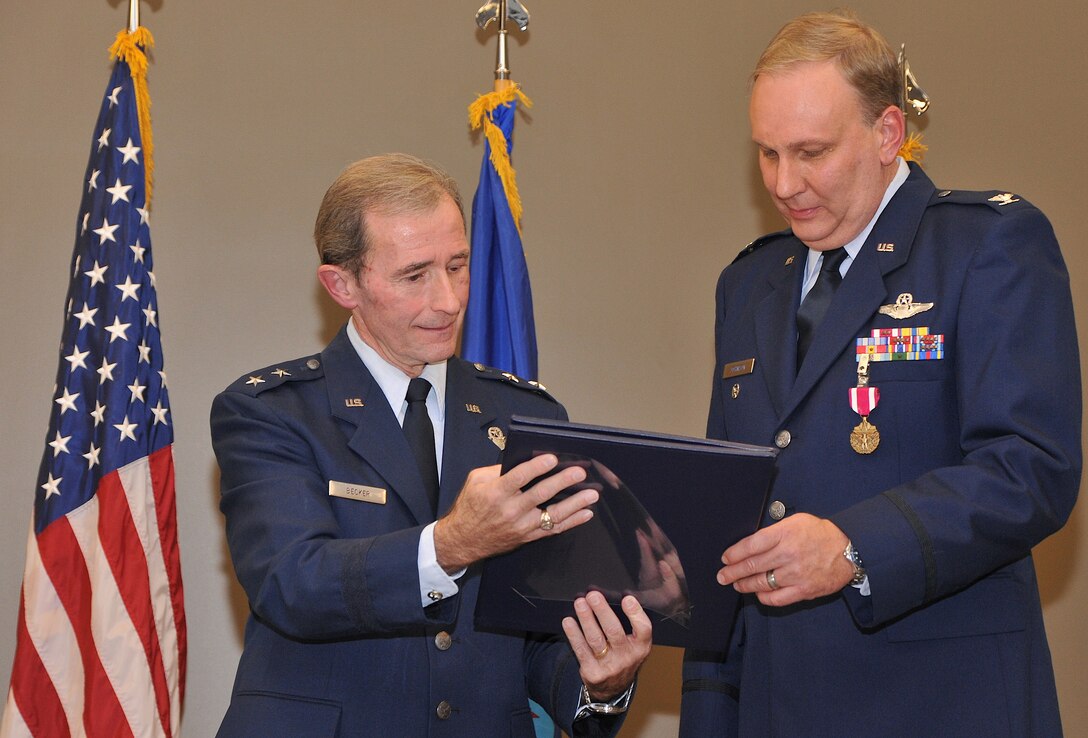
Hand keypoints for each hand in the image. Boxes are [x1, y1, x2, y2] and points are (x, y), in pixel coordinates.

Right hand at [434, 454, 596, 572]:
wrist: (462, 541)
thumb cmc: (469, 507)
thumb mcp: (475, 481)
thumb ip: (497, 470)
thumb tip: (521, 461)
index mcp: (496, 493)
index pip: (520, 478)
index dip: (537, 467)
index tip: (553, 458)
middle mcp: (511, 510)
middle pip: (541, 494)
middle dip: (563, 482)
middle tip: (580, 473)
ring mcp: (521, 526)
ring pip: (553, 515)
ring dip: (575, 504)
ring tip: (592, 494)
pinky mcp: (528, 537)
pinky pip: (553, 530)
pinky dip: (572, 522)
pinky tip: (586, 513)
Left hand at [563, 592, 651, 701]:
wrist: (614, 688)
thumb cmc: (624, 656)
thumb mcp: (635, 644)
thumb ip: (630, 624)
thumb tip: (610, 597)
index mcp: (641, 647)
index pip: (643, 629)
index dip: (636, 613)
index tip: (627, 598)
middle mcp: (627, 657)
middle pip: (614, 631)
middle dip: (602, 611)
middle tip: (593, 595)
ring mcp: (609, 666)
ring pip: (595, 639)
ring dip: (586, 619)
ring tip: (580, 603)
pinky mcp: (592, 672)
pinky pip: (581, 650)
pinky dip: (574, 634)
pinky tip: (569, 621)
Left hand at [716, 513, 853, 605]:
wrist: (849, 550)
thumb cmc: (820, 533)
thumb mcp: (795, 522)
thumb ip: (774, 532)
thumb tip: (751, 544)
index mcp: (784, 534)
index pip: (751, 545)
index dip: (734, 553)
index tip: (725, 558)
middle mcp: (788, 554)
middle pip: (752, 565)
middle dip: (733, 572)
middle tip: (722, 576)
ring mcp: (795, 574)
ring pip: (761, 583)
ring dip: (744, 585)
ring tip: (736, 584)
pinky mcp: (804, 590)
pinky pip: (777, 598)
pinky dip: (763, 597)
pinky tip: (757, 594)